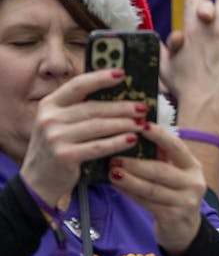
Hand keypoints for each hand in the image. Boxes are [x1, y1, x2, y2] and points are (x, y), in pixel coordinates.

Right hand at [19, 69, 147, 206]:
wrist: (38, 181)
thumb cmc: (57, 147)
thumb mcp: (59, 123)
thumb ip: (79, 108)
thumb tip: (118, 94)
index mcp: (49, 104)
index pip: (78, 85)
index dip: (101, 78)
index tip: (122, 74)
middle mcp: (49, 118)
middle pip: (94, 108)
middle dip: (122, 107)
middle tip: (142, 107)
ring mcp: (55, 137)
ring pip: (99, 126)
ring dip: (124, 124)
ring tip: (141, 123)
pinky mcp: (64, 156)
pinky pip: (98, 146)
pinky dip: (117, 142)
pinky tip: (132, 140)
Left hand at [110, 123, 205, 253]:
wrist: (186, 230)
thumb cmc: (175, 194)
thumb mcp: (176, 174)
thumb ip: (163, 158)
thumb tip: (138, 135)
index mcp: (194, 166)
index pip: (177, 147)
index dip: (160, 135)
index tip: (142, 125)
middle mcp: (194, 182)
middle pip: (161, 170)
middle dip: (136, 163)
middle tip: (114, 156)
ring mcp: (185, 200)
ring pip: (152, 188)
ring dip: (129, 179)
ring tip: (112, 171)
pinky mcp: (172, 216)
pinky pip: (147, 202)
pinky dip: (130, 193)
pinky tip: (117, 187)